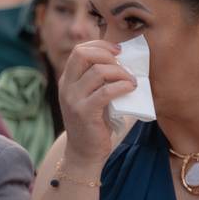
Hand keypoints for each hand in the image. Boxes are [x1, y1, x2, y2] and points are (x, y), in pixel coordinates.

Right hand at [58, 41, 136, 166]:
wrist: (84, 154)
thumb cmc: (94, 124)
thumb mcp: (91, 97)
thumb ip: (99, 81)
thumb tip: (123, 61)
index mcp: (67, 80)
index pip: (79, 50)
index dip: (100, 45)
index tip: (118, 51)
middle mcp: (66, 87)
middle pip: (82, 54)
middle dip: (107, 53)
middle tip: (123, 63)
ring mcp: (73, 99)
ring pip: (97, 71)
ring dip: (119, 72)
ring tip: (131, 80)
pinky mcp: (84, 112)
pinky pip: (105, 91)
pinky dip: (121, 86)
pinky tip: (130, 88)